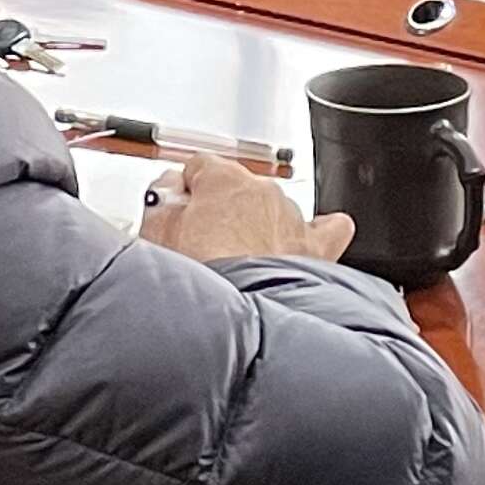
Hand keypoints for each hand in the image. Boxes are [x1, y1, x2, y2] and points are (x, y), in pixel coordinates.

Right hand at [138, 153, 356, 266]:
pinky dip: (316, 234)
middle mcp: (263, 190)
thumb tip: (168, 189)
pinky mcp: (316, 245)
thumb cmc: (202, 279)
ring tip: (242, 263)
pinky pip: (327, 228)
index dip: (187, 191)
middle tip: (205, 246)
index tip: (180, 211)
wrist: (243, 318)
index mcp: (223, 179)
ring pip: (274, 210)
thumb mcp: (157, 234)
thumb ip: (161, 201)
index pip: (200, 167)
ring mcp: (292, 215)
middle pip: (238, 189)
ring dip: (259, 229)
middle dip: (223, 213)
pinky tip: (302, 244)